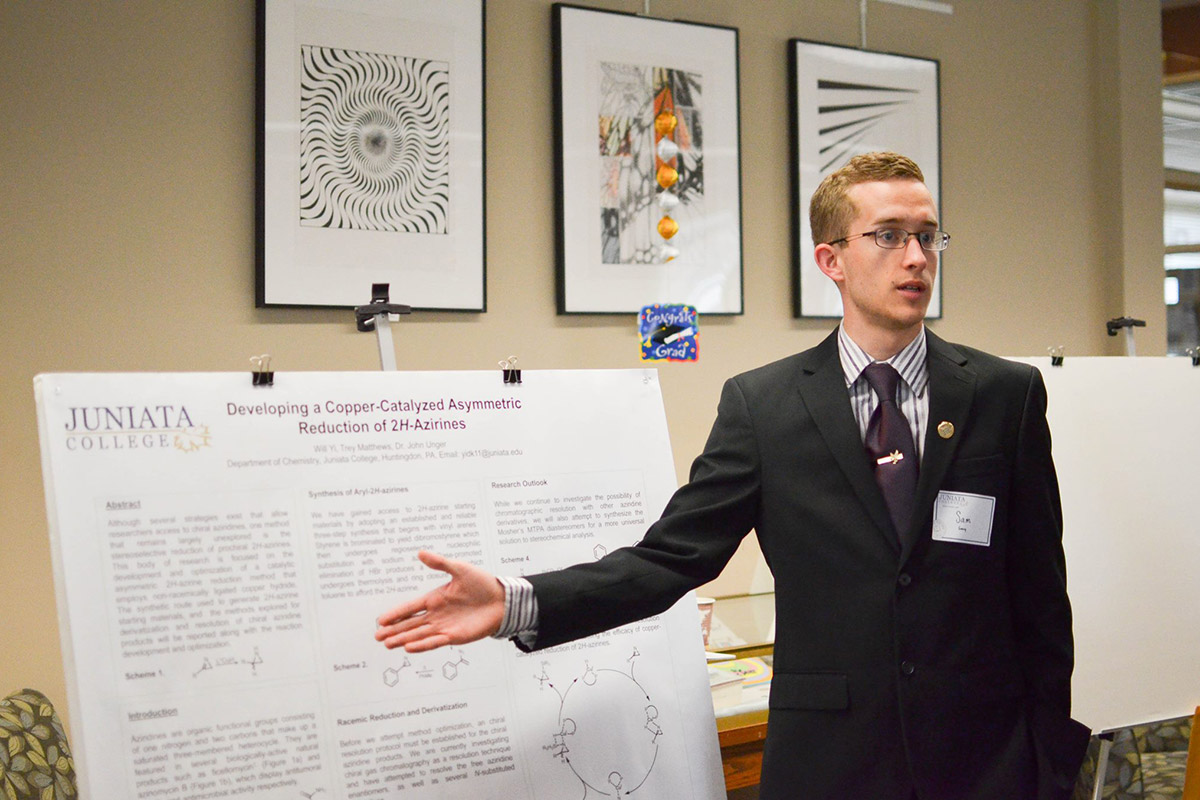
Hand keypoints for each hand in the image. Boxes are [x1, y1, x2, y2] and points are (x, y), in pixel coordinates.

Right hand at [374, 551, 504, 652]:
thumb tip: (420, 552)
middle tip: (377, 636)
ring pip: (419, 634)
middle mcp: (437, 614)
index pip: (411, 608)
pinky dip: (422, 645)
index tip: (381, 620)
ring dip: (403, 639)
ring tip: (387, 644)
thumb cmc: (482, 583)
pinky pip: (435, 641)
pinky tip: (409, 648)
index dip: (396, 614)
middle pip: (410, 624)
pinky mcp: (455, 636)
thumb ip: (440, 563)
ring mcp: (444, 626)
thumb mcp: (460, 569)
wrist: (502, 600)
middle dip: (394, 630)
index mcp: (435, 598)